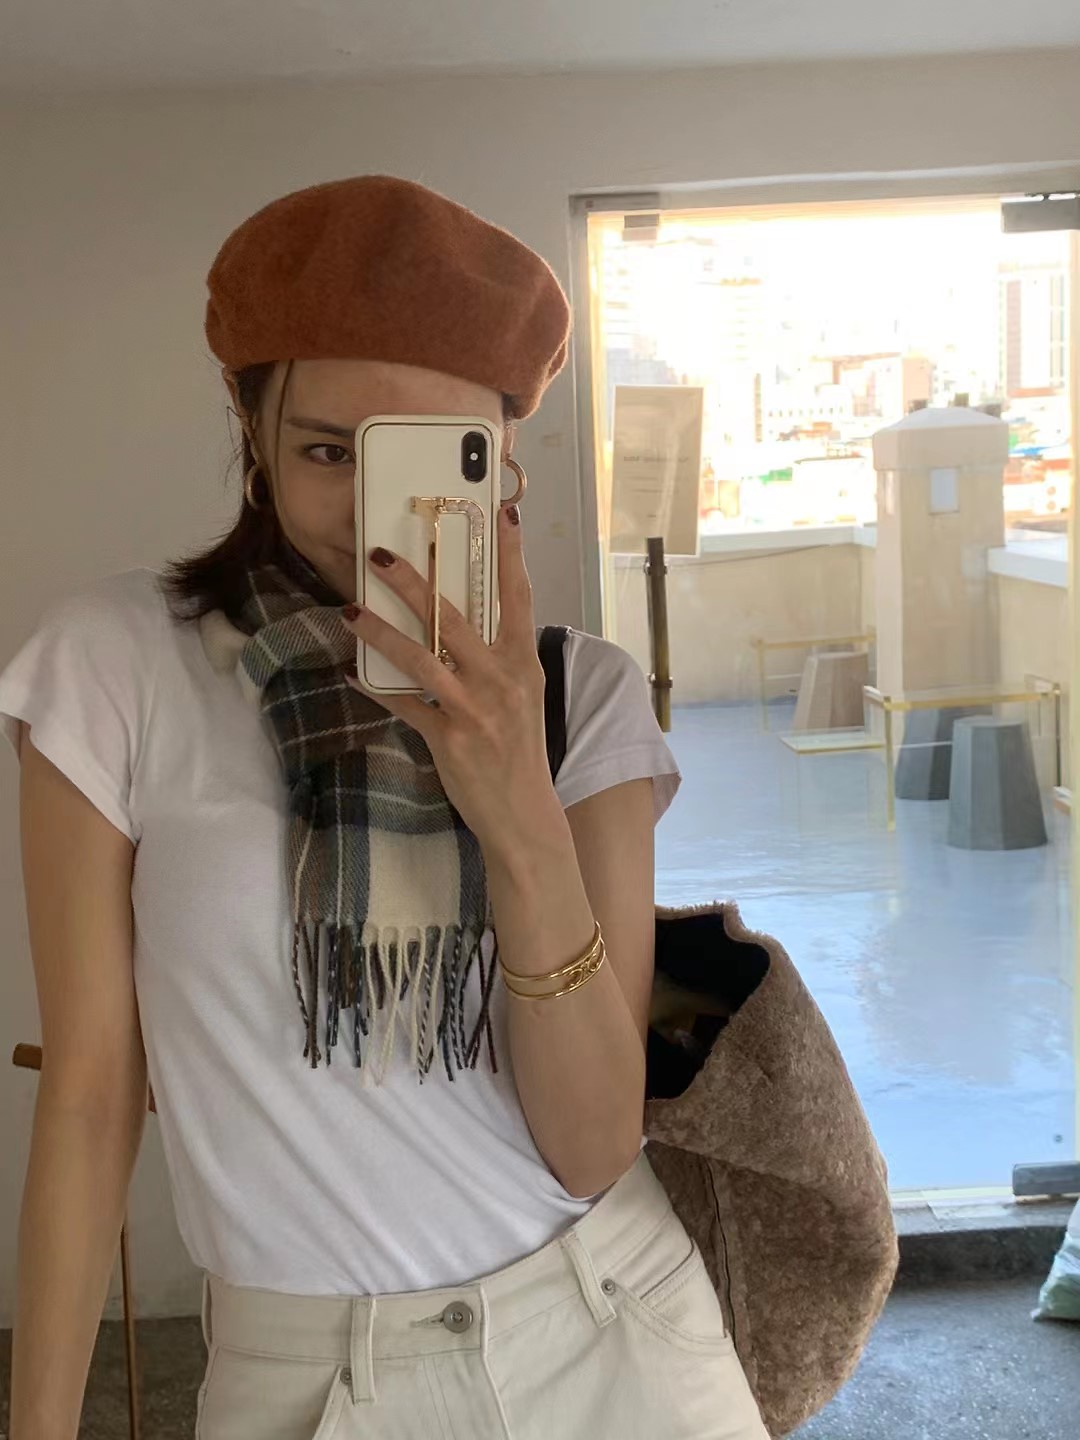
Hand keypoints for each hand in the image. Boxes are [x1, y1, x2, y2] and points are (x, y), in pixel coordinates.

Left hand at [339, 503, 561, 852]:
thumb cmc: (520, 752)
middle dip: (413, 583)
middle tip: (380, 555)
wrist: (523, 814)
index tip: (501, 516)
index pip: (519, 598)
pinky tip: (349, 673)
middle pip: (453, 618)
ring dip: (381, 630)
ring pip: (421, 657)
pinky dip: (374, 688)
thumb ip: (496, 661)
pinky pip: (403, 705)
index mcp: (523, 663)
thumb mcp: (521, 699)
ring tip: (350, 609)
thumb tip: (459, 627)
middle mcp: (501, 679)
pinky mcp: (447, 737)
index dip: (510, 556)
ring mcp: (474, 708)